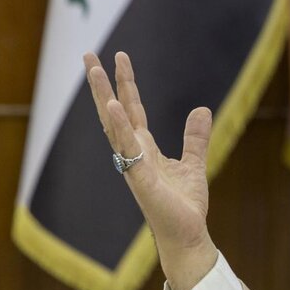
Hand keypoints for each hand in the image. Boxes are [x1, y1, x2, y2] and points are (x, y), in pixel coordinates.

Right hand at [84, 51, 218, 289]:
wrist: (187, 235)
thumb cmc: (184, 205)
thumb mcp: (193, 164)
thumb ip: (195, 138)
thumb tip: (201, 109)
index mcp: (145, 148)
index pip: (132, 108)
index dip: (125, 83)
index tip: (119, 57)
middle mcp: (134, 153)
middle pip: (114, 111)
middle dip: (101, 83)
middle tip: (88, 54)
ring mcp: (134, 164)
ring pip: (115, 125)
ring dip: (104, 96)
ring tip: (95, 70)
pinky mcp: (141, 178)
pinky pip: (127, 148)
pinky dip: (120, 127)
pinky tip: (114, 106)